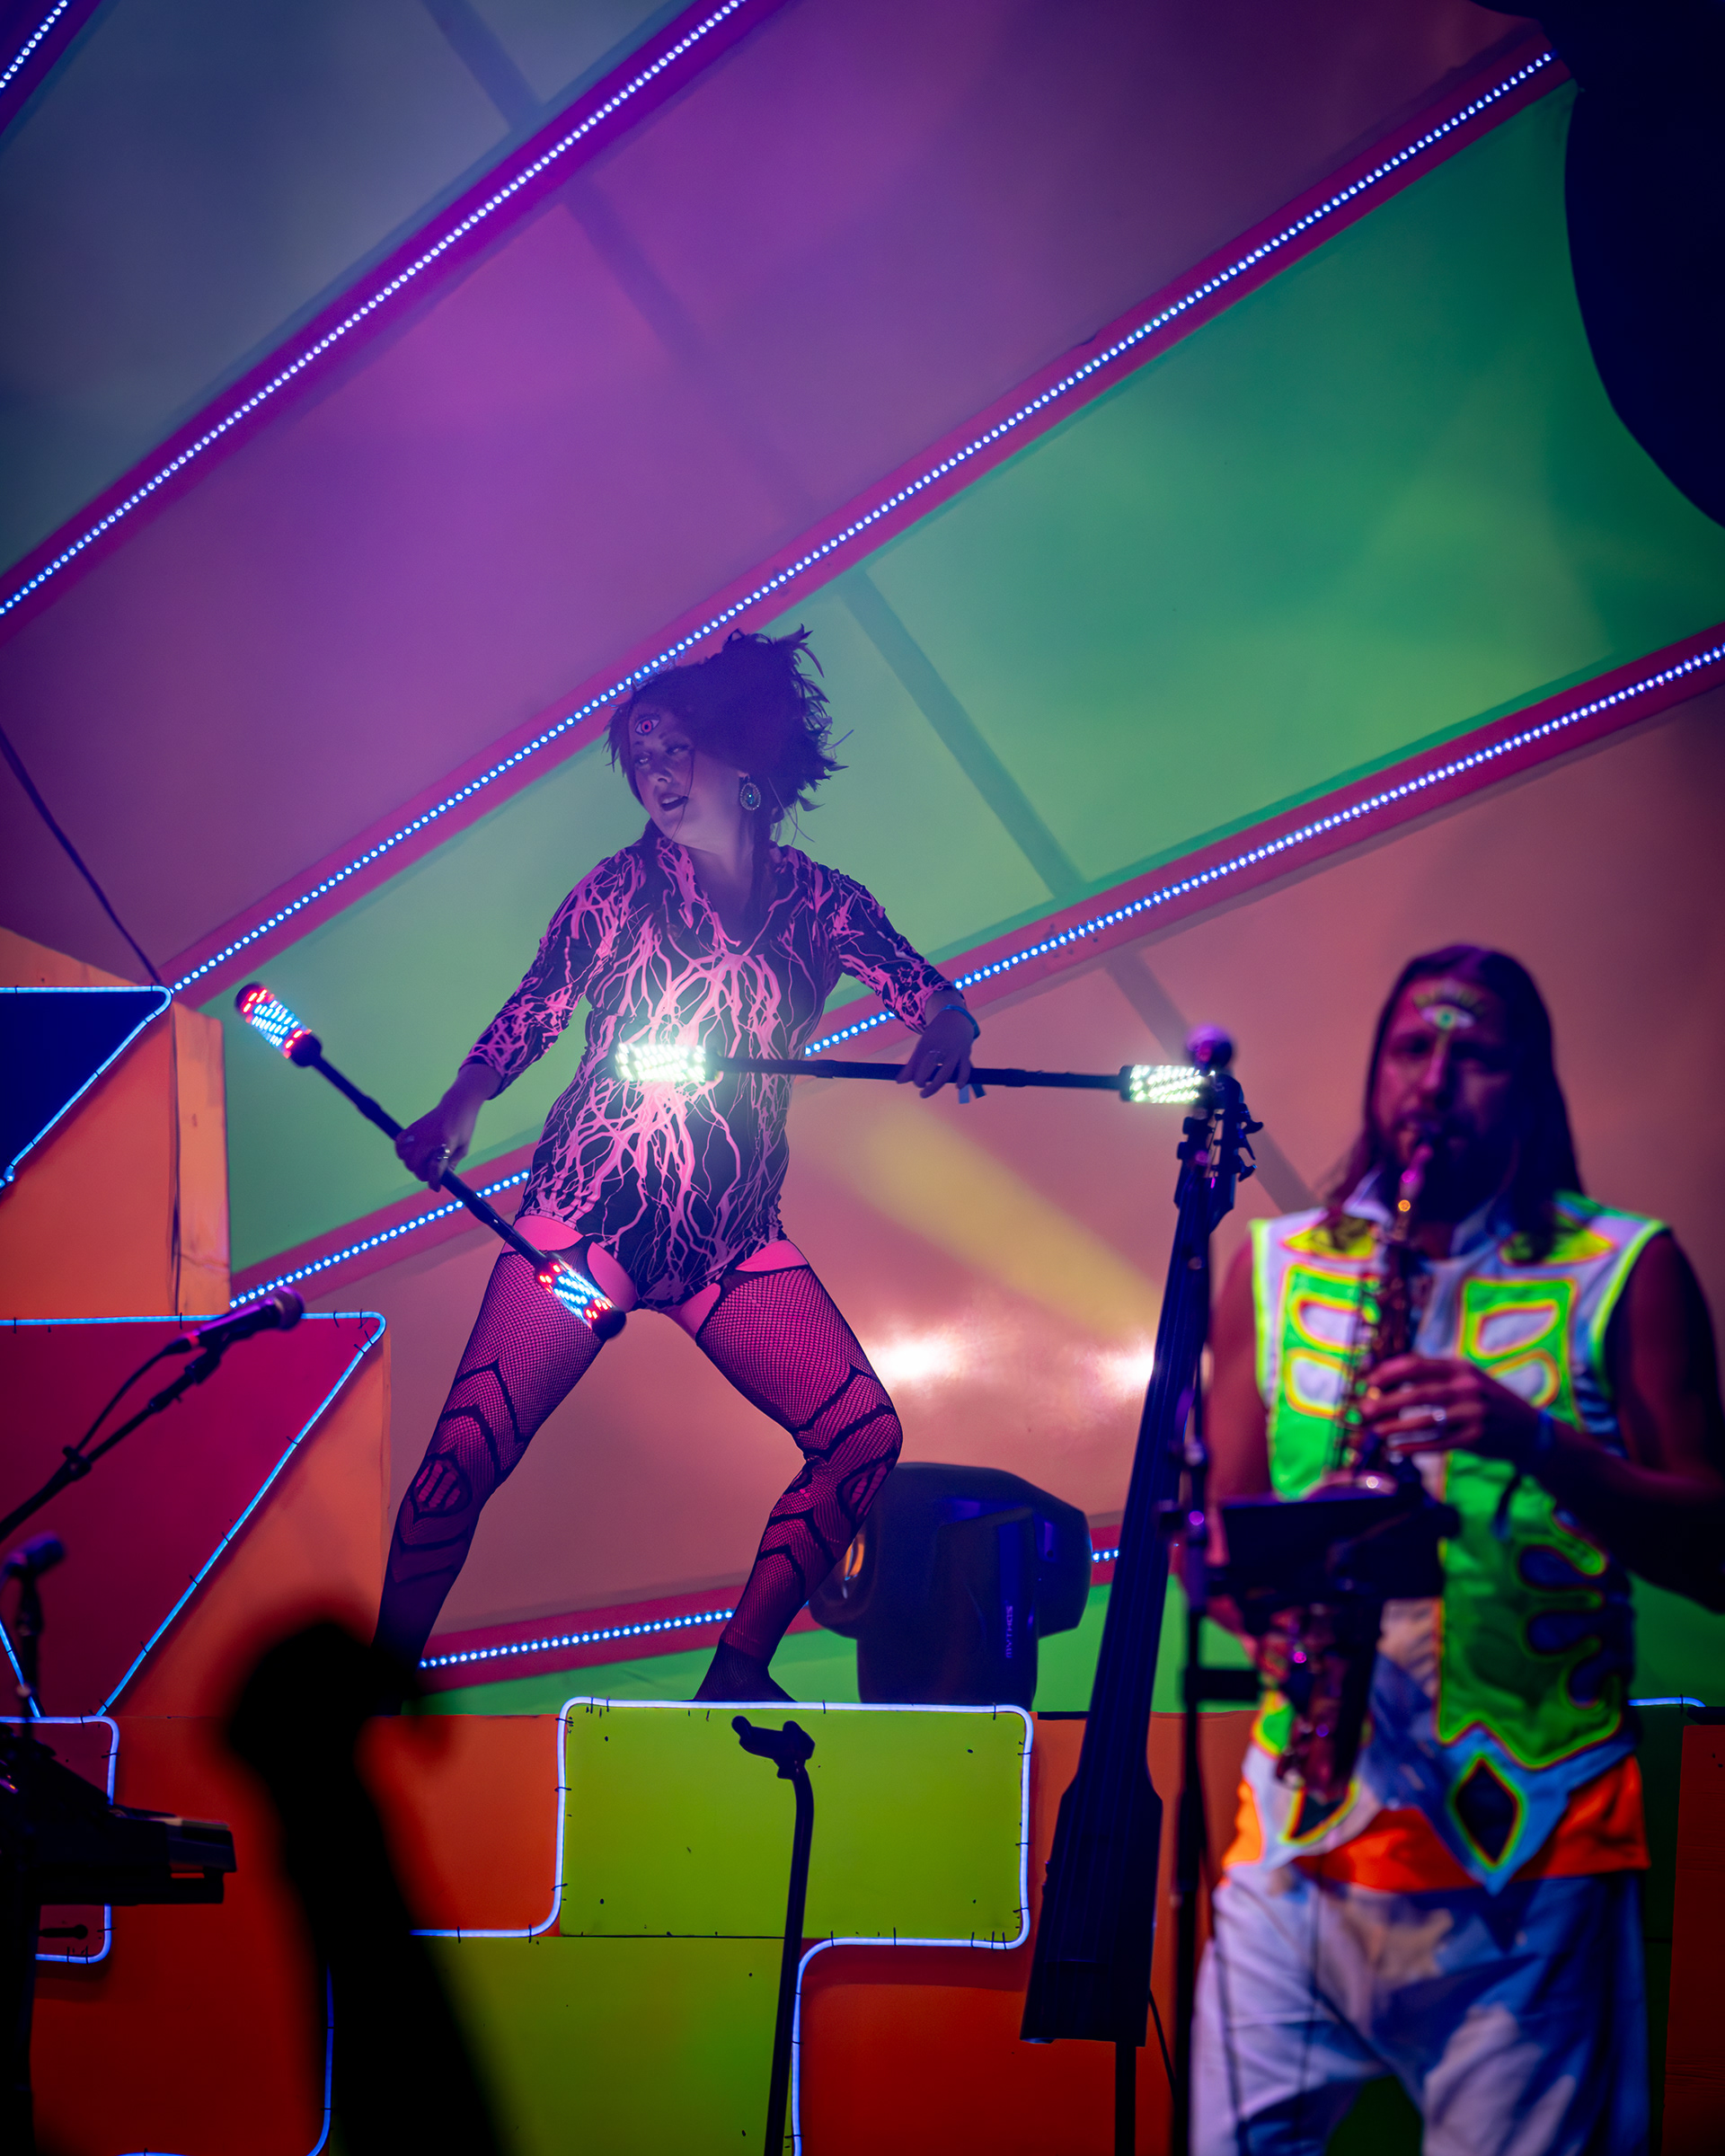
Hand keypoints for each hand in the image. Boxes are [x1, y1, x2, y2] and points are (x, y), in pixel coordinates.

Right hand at [395, 1064, 494, 1186]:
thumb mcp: (464, 1146)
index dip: (434, 1181)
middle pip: (416, 1165)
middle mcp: (431, 1138)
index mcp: (447, 1142)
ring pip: (406, 1158)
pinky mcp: (413, 1127)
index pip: (435, 1167)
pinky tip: (407, 1155)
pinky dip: (400, 1151)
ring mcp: (420, 1132)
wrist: (458, 1102)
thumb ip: (453, 1162)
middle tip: (429, 1174)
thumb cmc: (464, 1125)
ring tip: (421, 1164)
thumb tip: (442, 1177)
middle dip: (422, 1174)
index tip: (435, 1187)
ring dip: (412, 1165)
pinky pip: (399, 1142)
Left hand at [897, 1007, 974, 1097]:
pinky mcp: (965, 1054)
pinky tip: (958, 1086)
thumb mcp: (923, 1045)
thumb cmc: (936, 1036)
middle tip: (919, 1090)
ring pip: (946, 1070)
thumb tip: (899, 1082)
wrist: (956, 1018)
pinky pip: (965, 1068)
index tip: (906, 1081)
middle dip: (922, 1079)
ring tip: (926, 1092)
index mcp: (928, 1042)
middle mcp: (940, 1046)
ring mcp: (954, 1051)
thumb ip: (912, 1064)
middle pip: (930, 1066)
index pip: (917, 1059)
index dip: (911, 1073)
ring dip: (936, 1084)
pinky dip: (963, 1078)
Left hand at [1358, 1352, 1544, 1465]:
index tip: (1369, 1382)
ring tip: (1376, 1431)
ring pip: (1427, 1420)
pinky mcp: (1476, 1438)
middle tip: (1364, 1409)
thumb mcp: (1465, 1378)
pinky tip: (1396, 1448)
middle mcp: (1468, 1387)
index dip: (1390, 1373)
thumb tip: (1386, 1379)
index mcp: (1460, 1367)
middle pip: (1420, 1393)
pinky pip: (1439, 1443)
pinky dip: (1415, 1446)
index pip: (1418, 1364)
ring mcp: (1474, 1413)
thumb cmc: (1483, 1400)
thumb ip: (1432, 1376)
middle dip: (1388, 1402)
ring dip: (1397, 1426)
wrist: (1527, 1428)